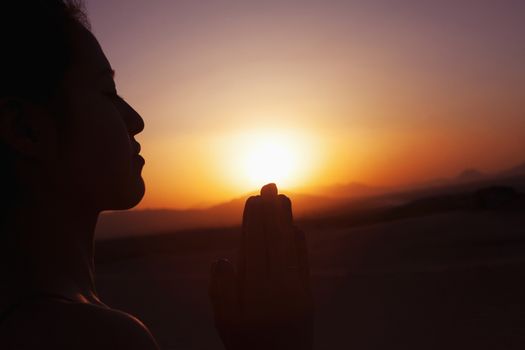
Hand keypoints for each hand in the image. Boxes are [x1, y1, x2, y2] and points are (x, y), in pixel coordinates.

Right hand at [210, 183, 312, 349]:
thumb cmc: (246, 345)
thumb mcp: (224, 323)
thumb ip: (221, 291)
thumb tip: (224, 258)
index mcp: (254, 293)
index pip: (254, 246)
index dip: (254, 220)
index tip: (253, 198)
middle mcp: (278, 289)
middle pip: (274, 241)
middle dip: (271, 211)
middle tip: (269, 186)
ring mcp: (297, 292)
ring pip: (291, 247)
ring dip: (286, 220)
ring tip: (282, 197)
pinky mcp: (309, 297)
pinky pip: (304, 263)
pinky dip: (299, 242)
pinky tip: (295, 227)